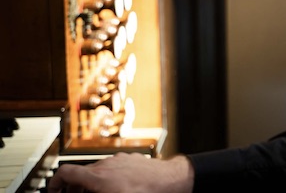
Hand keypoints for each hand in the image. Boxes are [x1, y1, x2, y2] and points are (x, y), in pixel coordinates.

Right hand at [47, 152, 193, 192]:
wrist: (170, 181)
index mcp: (99, 177)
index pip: (66, 172)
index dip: (55, 183)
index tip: (53, 191)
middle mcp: (107, 164)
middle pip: (81, 173)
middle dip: (74, 189)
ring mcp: (120, 159)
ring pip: (98, 170)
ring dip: (92, 184)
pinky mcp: (130, 159)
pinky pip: (113, 167)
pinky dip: (107, 178)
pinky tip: (116, 189)